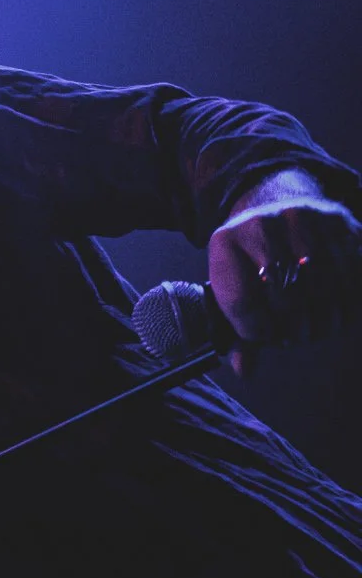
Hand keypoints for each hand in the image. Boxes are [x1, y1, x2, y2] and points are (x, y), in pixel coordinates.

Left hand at [205, 169, 361, 375]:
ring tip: (318, 331)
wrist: (276, 205)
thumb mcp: (232, 285)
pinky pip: (352, 271)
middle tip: (296, 338)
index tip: (266, 339)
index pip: (242, 301)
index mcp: (227, 241)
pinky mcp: (340, 222)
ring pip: (322, 285)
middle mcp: (265, 223)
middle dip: (293, 327)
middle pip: (285, 294)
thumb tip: (245, 372)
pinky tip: (341, 314)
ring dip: (324, 319)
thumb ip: (238, 329)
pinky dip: (348, 301)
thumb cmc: (250, 259)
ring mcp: (305, 218)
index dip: (255, 332)